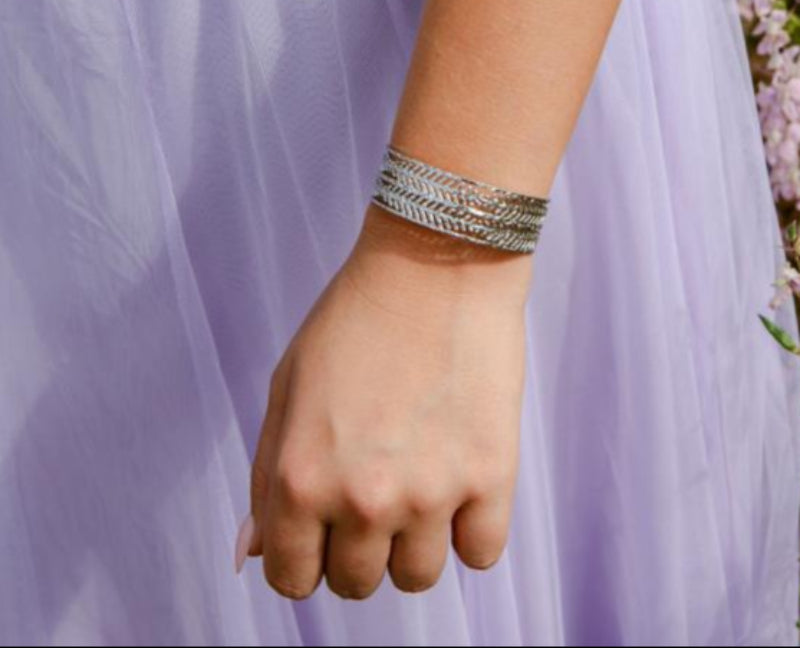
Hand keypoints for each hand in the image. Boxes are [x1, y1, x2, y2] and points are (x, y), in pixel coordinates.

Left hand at [239, 204, 532, 599]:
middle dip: (356, 548)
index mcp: (299, 479)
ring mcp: (431, 493)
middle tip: (373, 492)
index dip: (303, 559)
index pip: (291, 579)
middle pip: (356, 583)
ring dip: (413, 541)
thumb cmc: (354, 320)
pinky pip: (481, 554)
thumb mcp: (287, 388)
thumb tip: (256, 553)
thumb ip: (267, 476)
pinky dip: (469, 529)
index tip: (321, 535)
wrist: (435, 267)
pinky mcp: (491, 476)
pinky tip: (459, 482)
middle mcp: (362, 499)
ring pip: (418, 576)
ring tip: (419, 481)